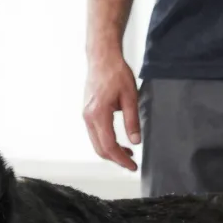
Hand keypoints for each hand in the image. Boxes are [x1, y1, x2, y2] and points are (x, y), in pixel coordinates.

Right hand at [83, 53, 140, 170]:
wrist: (102, 57)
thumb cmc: (116, 73)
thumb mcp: (130, 97)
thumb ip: (132, 121)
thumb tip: (136, 141)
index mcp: (98, 114)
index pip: (109, 146)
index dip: (121, 159)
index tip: (133, 166)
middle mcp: (88, 117)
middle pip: (100, 149)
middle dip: (116, 159)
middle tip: (132, 164)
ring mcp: (86, 116)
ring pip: (97, 143)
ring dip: (112, 152)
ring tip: (128, 153)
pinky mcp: (88, 113)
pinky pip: (95, 135)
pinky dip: (107, 142)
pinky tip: (120, 142)